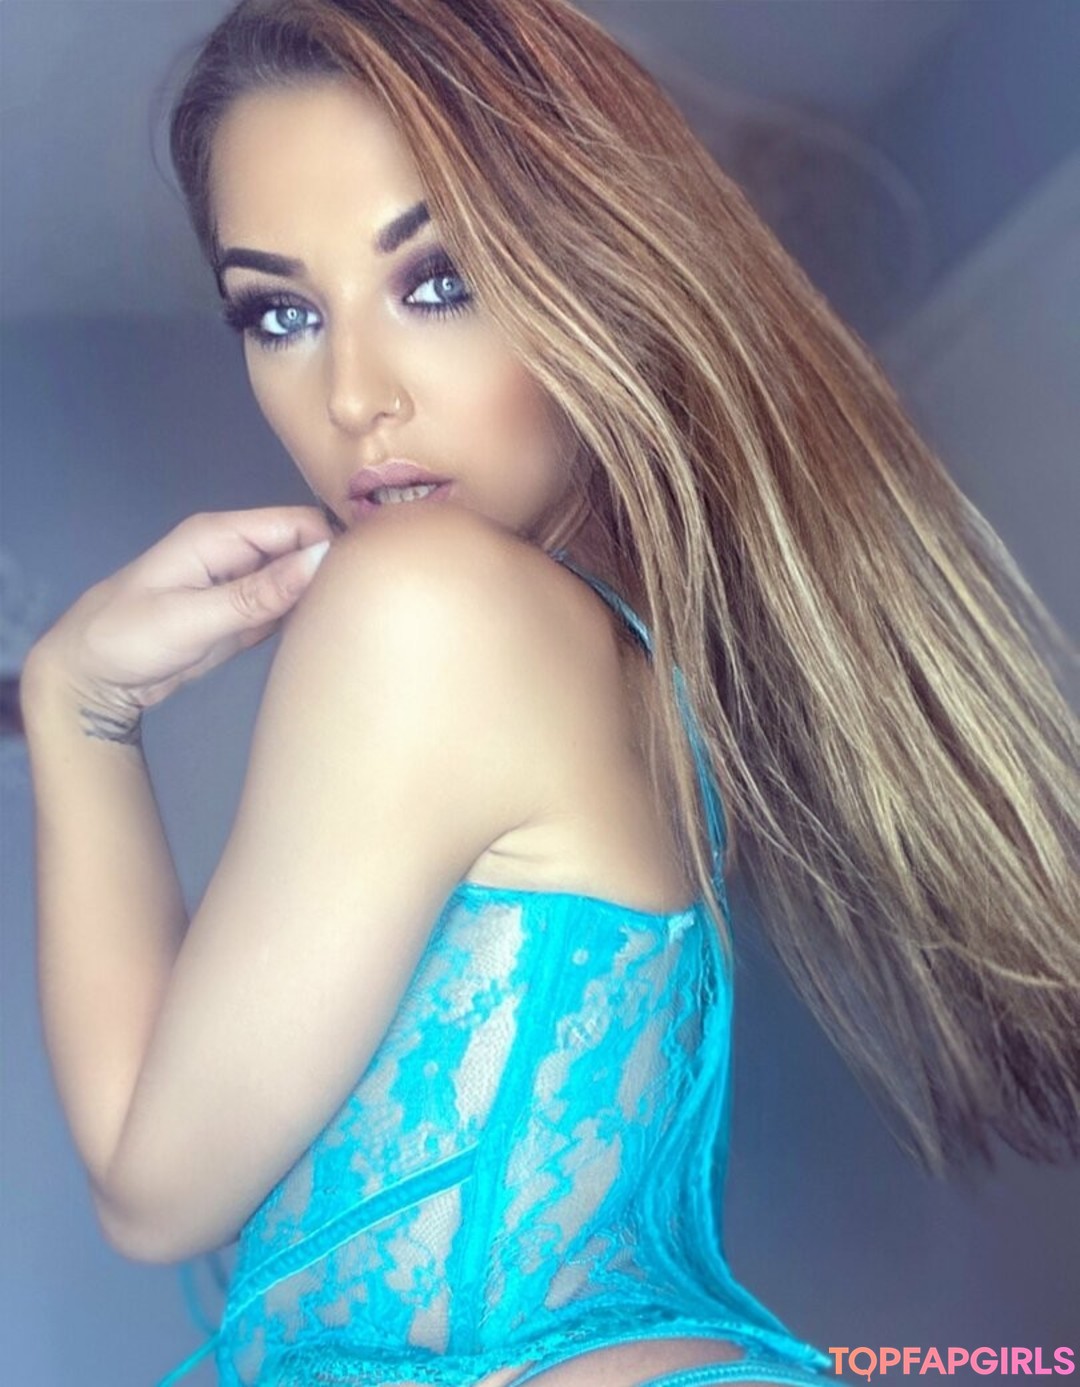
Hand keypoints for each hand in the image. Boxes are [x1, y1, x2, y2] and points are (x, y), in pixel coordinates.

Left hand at [24, 507, 334, 737]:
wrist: (90, 678)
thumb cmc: (127, 638)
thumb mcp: (193, 618)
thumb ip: (259, 593)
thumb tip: (323, 559)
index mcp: (221, 535)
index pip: (298, 523)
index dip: (334, 544)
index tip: (365, 580)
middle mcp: (236, 552)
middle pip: (305, 548)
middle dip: (334, 571)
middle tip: (366, 609)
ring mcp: (241, 584)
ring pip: (300, 579)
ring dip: (321, 597)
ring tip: (354, 623)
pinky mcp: (243, 614)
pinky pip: (286, 607)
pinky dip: (304, 619)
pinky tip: (323, 636)